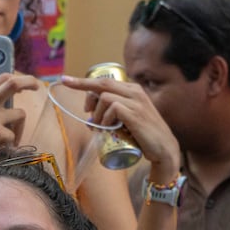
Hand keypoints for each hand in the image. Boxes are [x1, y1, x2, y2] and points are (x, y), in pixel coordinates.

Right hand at [0, 73, 38, 172]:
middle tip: (36, 86)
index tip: (21, 83)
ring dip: (18, 127)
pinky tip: (0, 152)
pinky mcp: (1, 135)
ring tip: (10, 139)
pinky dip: (10, 147)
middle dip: (29, 82)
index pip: (1, 79)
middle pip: (15, 84)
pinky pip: (14, 139)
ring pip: (19, 116)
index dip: (14, 79)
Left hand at [60, 74, 180, 180]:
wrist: (163, 149)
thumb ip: (114, 113)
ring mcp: (136, 101)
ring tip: (100, 128)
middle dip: (83, 89)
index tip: (65, 80)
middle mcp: (134, 91)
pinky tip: (108, 129)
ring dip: (96, 114)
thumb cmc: (143, 136)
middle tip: (83, 109)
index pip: (104, 81)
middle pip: (101, 83)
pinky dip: (105, 119)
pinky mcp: (135, 113)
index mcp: (132, 90)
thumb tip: (91, 115)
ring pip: (104, 97)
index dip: (83, 81)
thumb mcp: (127, 120)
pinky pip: (112, 108)